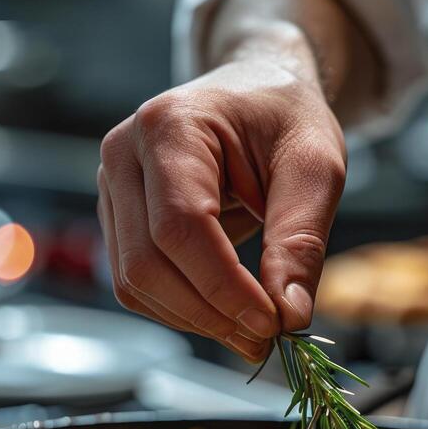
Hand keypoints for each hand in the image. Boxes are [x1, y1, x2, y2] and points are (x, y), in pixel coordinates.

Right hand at [97, 57, 345, 361]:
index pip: (181, 227)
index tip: (271, 323)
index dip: (223, 287)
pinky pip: (136, 282)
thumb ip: (302, 239)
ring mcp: (111, 187)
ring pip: (134, 282)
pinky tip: (225, 312)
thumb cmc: (284, 117)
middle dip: (208, 314)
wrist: (255, 89)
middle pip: (146, 263)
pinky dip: (181, 310)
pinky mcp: (118, 218)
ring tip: (251, 331)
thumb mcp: (316, 167)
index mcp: (170, 126)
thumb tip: (289, 316)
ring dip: (194, 320)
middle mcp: (123, 154)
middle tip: (265, 339)